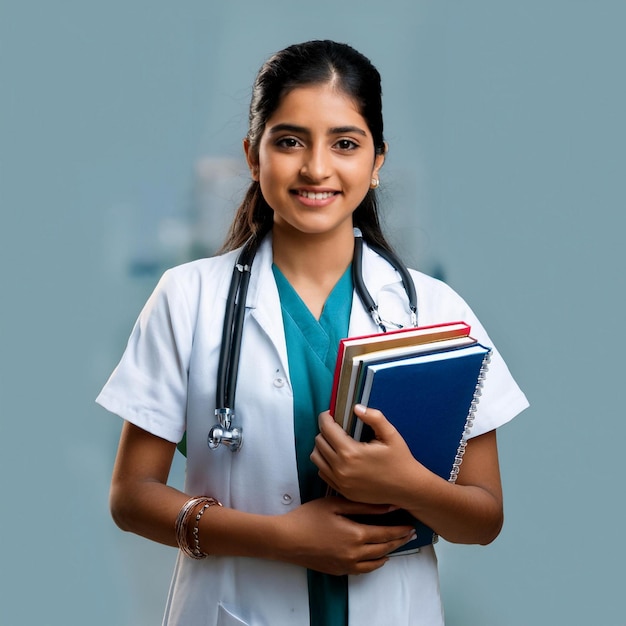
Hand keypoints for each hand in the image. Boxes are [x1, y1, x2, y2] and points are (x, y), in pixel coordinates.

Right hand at [277, 496, 414, 575]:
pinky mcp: (339, 570)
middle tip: (410, 534)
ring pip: (376, 562)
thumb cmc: (309, 517)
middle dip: (399, 540)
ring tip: (397, 544)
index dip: (400, 530)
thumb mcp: (336, 504)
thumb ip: (363, 506)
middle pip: (384, 548)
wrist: (286, 539)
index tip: (411, 525)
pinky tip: (377, 558)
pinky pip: (363, 570)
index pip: (386, 534)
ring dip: (389, 552)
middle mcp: (355, 554)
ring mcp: (347, 565)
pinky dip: (375, 564)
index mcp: (356, 535)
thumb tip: (388, 505)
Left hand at [311, 405, 422, 505]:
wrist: (408, 489)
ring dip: (322, 447)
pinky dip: (325, 462)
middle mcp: (341, 468)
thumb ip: (374, 418)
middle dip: (325, 430)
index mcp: (351, 452)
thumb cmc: (400, 460)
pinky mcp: (342, 491)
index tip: (330, 413)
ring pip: (316, 458)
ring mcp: (340, 482)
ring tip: (335, 441)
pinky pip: (322, 473)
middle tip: (336, 427)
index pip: (326, 429)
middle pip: (319, 442)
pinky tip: (338, 457)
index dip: (325, 417)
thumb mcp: (391, 435)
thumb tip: (356, 408)